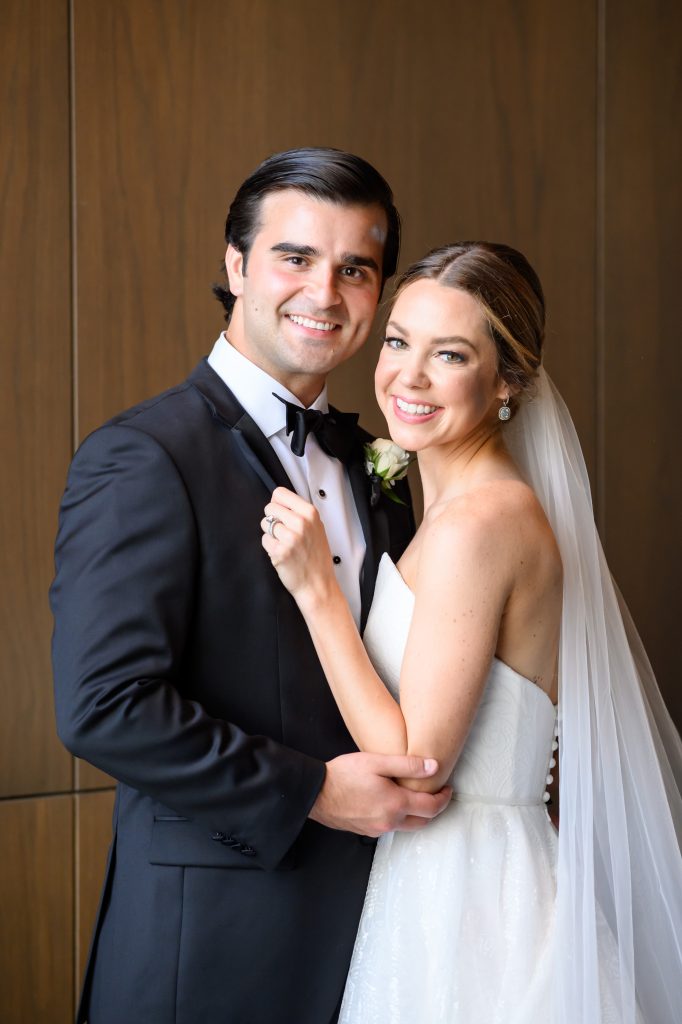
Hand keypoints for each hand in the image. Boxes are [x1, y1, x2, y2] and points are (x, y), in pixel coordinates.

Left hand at [261, 487, 334, 603]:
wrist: (318, 584)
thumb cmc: (316, 558)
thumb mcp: (317, 528)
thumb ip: (300, 513)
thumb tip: (279, 501)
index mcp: (310, 513)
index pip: (280, 493)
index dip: (277, 503)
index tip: (281, 512)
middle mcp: (300, 523)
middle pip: (269, 507)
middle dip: (272, 519)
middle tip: (283, 531)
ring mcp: (290, 537)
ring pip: (265, 523)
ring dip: (271, 534)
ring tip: (284, 543)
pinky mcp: (279, 551)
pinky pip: (264, 540)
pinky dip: (270, 547)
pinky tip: (282, 553)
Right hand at [309, 752, 452, 835]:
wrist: (315, 793)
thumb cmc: (344, 774)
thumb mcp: (377, 762)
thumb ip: (407, 765)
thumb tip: (434, 766)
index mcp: (395, 804)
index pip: (432, 808)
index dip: (444, 798)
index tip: (448, 788)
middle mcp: (389, 822)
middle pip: (423, 822)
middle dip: (434, 809)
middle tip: (436, 793)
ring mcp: (377, 829)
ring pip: (407, 826)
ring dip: (416, 815)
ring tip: (415, 796)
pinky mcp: (366, 831)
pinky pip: (390, 827)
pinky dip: (399, 817)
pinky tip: (392, 802)